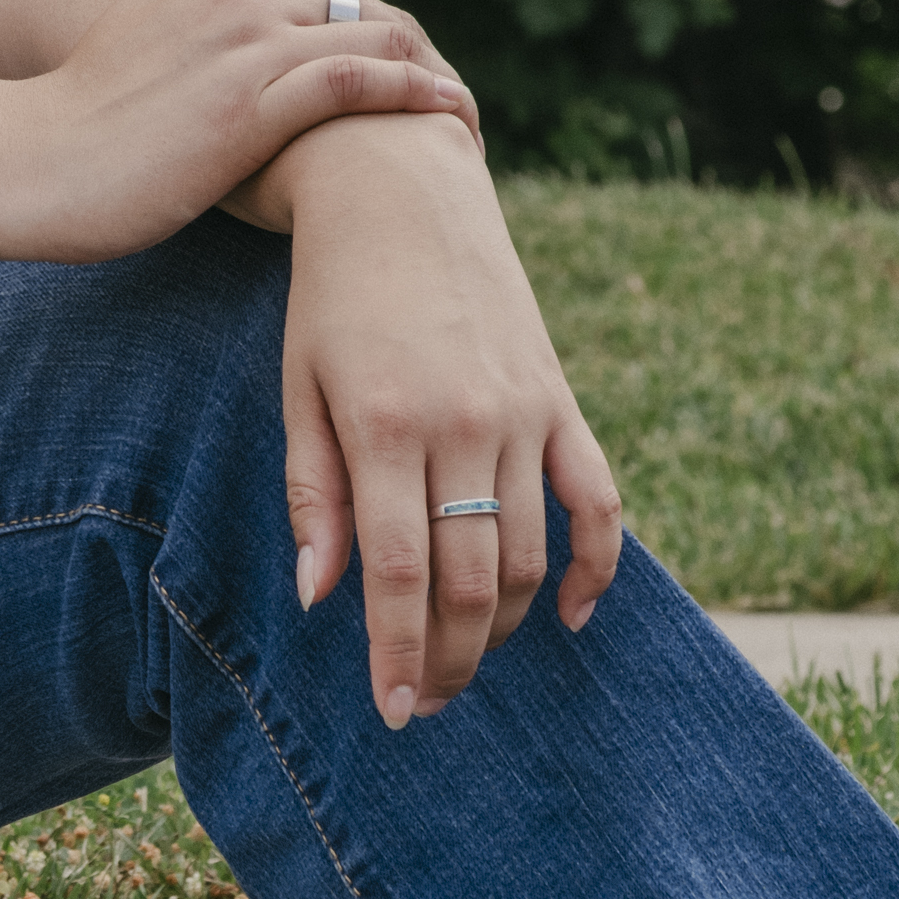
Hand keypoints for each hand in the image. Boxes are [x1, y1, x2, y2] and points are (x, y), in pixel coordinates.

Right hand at [0, 0, 482, 265]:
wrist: (25, 158)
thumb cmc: (86, 128)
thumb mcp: (160, 64)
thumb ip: (219, 47)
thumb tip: (251, 71)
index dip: (388, 40)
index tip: (422, 85)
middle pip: (373, 14)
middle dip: (425, 57)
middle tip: (461, 112)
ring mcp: (249, 45)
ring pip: (380, 41)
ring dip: (436, 79)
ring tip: (473, 124)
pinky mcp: (250, 101)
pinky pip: (360, 84)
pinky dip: (416, 99)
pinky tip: (450, 124)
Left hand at [263, 116, 625, 724]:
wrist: (399, 188)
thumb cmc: (331, 296)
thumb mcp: (299, 388)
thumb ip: (313, 495)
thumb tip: (321, 599)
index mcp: (385, 424)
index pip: (397, 573)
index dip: (398, 652)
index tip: (393, 710)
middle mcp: (464, 423)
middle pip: (472, 580)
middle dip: (450, 658)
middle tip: (427, 702)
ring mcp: (523, 412)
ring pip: (530, 555)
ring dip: (505, 627)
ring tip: (467, 659)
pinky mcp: (560, 399)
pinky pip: (598, 501)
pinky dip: (595, 567)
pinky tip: (571, 617)